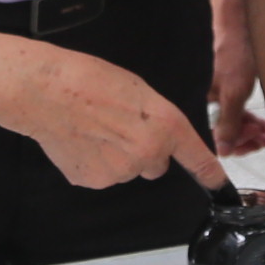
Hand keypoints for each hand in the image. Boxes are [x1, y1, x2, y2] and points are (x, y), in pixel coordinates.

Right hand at [17, 42, 226, 193]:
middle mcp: (148, 154)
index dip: (210, 173)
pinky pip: (101, 174)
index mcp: (165, 126)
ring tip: (92, 127)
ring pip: (126, 169)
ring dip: (115, 155)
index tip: (219, 185)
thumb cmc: (89, 79)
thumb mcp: (139, 90)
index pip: (197, 157)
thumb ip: (156, 120)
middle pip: (155, 164)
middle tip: (117, 124)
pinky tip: (79, 140)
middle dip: (142, 149)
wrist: (45, 92)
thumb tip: (152, 140)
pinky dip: (92, 162)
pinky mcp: (93, 181)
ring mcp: (119, 173)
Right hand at [211, 14, 264, 155]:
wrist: (241, 22)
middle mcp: (210, 100)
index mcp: (204, 102)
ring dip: (253, 130)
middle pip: (226, 131)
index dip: (237, 143)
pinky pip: (239, 110)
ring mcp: (221, 94)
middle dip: (247, 138)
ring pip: (236, 122)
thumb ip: (228, 121)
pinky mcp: (231, 86)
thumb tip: (223, 151)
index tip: (254, 142)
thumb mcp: (234, 91)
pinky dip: (252, 119)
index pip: (216, 136)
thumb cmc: (235, 51)